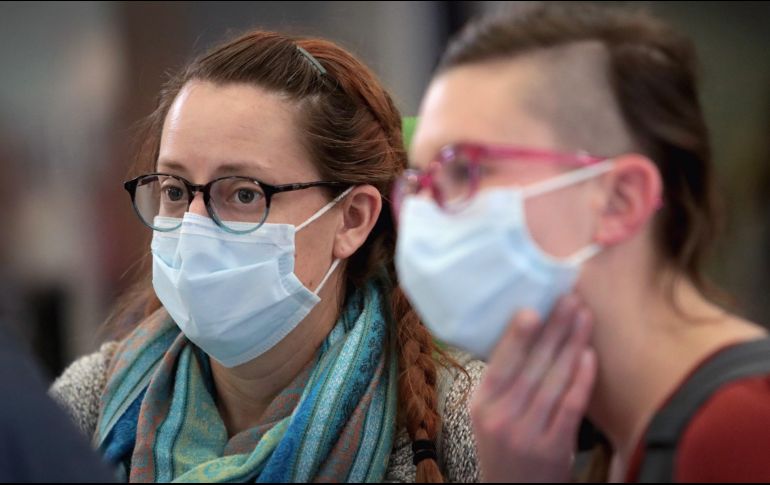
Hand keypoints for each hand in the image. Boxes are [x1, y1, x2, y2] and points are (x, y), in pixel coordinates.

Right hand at [470, 295, 596, 482]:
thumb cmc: (505, 447)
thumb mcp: (489, 415)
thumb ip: (503, 382)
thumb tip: (525, 332)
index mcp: (480, 404)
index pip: (501, 362)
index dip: (518, 335)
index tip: (534, 307)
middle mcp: (500, 418)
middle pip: (531, 365)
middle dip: (554, 328)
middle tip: (569, 299)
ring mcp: (527, 434)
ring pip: (553, 380)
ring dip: (571, 344)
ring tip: (584, 317)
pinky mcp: (553, 449)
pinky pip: (570, 406)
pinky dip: (581, 378)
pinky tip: (589, 355)